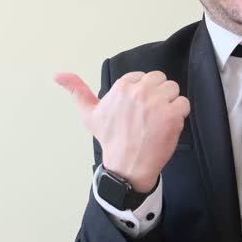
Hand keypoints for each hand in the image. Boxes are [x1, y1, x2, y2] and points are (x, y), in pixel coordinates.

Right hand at [54, 70, 189, 191]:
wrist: (126, 166)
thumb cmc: (110, 140)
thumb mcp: (89, 114)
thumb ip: (76, 90)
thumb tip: (57, 75)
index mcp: (123, 86)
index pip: (144, 77)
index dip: (143, 93)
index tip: (137, 110)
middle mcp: (139, 91)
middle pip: (161, 81)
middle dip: (158, 96)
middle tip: (148, 116)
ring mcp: (156, 102)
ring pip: (173, 90)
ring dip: (170, 105)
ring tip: (157, 121)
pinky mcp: (172, 115)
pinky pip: (184, 104)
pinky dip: (179, 115)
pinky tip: (167, 126)